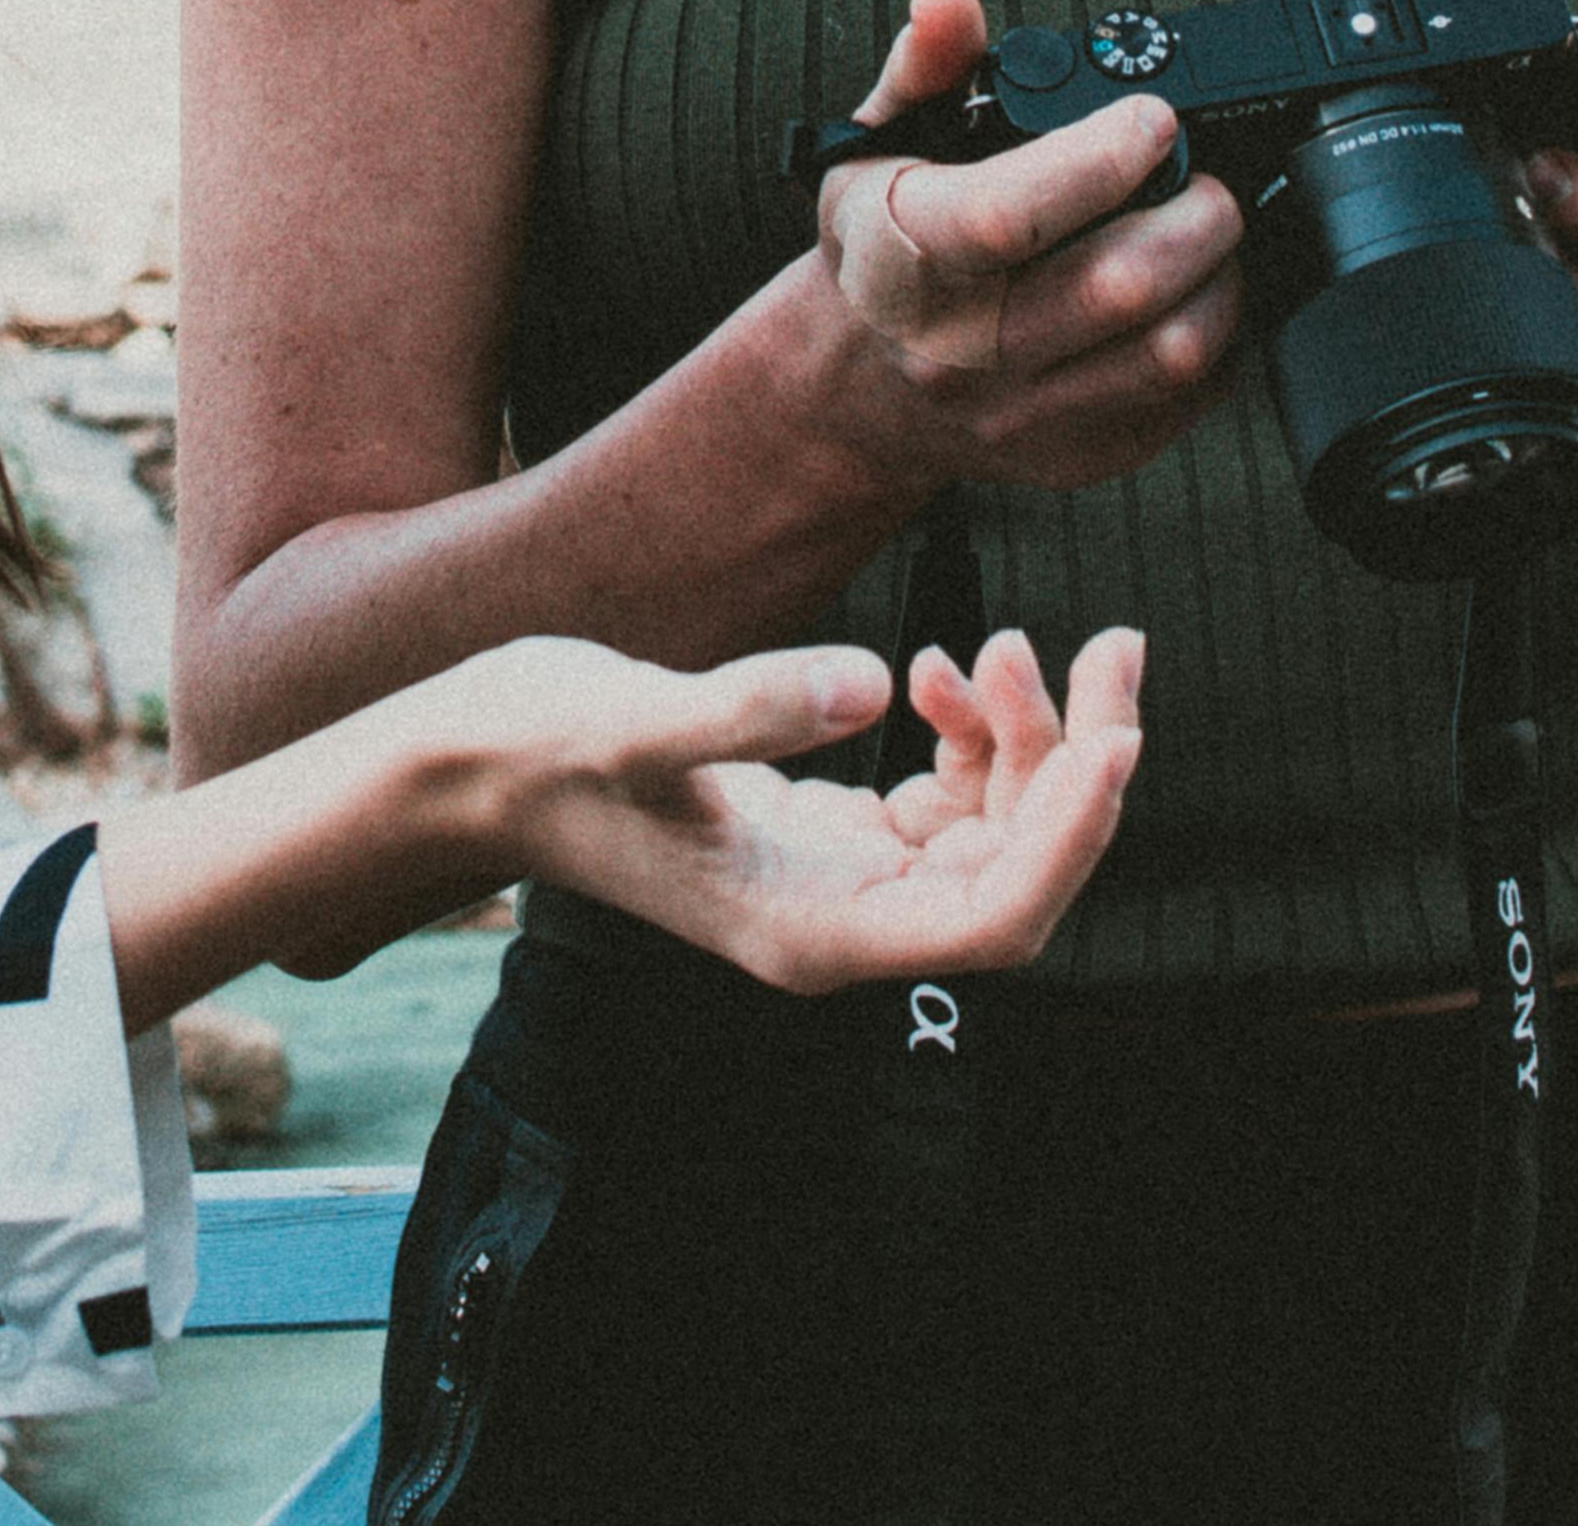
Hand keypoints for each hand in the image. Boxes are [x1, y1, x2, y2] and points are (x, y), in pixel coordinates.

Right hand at [443, 624, 1146, 996]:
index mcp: (811, 931)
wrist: (462, 767)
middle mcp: (840, 925)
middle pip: (1020, 872)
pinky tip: (940, 670)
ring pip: (995, 833)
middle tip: (1113, 648)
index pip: (996, 918)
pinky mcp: (825, 834)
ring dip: (1029, 741)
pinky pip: (944, 805)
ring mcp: (836, 884)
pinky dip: (968, 735)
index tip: (1115, 737)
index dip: (1073, 838)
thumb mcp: (628, 722)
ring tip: (1007, 646)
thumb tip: (863, 685)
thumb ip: (745, 709)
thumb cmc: (531, 751)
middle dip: (1078, 765)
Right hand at [797, 0, 1246, 492]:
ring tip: (1210, 233)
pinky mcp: (1076, 457)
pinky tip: (1195, 295)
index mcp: (903, 259)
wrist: (861, 385)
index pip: (1007, 216)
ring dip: (1221, 280)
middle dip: (1196, 215)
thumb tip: (947, 1)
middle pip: (1117, 288)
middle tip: (1208, 179)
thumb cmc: (882, 248)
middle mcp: (956, 351)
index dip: (1099, 159)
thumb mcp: (876, 145)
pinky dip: (1220, 342)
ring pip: (1171, 354)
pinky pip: (1186, 404)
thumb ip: (926, 66)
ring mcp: (1019, 416)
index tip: (1151, 119)